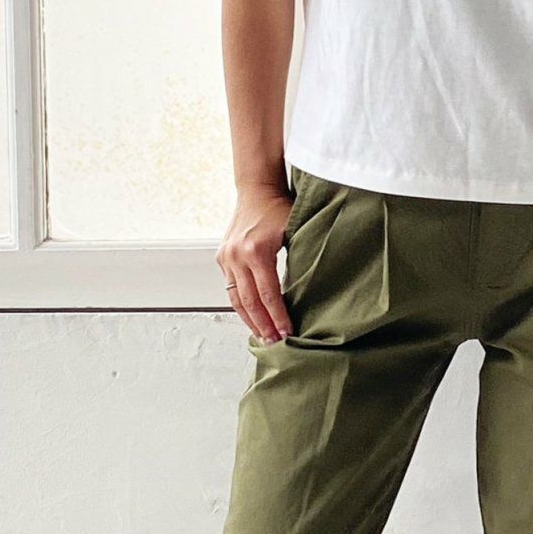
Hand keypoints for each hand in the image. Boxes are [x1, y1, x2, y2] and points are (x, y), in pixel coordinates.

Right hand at [218, 184, 295, 343]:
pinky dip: (242, 305)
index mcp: (256, 251)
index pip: (268, 295)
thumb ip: (299, 261)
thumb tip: (310, 292)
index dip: (278, 317)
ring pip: (236, 299)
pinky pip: (232, 288)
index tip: (288, 334)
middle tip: (275, 344)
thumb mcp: (295, 232)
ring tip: (263, 337)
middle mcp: (236, 256)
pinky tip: (253, 317)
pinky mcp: (222, 257)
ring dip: (250, 320)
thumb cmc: (280, 208)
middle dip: (263, 325)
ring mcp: (226, 257)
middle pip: (249, 302)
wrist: (256, 189)